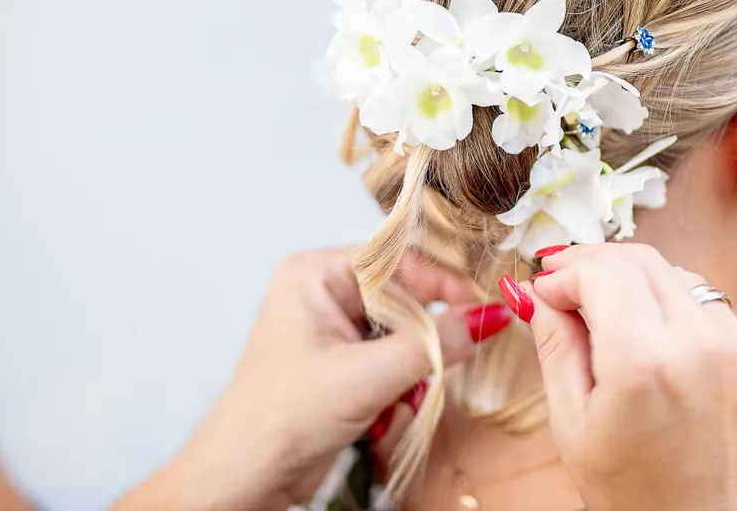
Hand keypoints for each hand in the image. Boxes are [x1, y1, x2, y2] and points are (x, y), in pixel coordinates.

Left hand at [114, 248, 512, 510]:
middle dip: (425, 332)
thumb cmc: (282, 419)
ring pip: (403, 328)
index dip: (443, 281)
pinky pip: (393, 355)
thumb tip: (489, 317)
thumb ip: (435, 344)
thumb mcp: (369, 377)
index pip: (397, 259)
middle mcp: (323, 290)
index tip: (483, 305)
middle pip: (404, 294)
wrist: (246, 478)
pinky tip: (390, 406)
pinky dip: (402, 381)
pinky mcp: (342, 360)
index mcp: (315, 273)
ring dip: (413, 363)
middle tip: (457, 352)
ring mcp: (332, 326)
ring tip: (401, 395)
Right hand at [501, 244, 736, 510]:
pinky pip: (717, 313)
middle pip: (643, 260)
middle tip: (572, 290)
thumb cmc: (637, 500)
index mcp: (645, 362)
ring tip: (619, 329)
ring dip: (643, 289)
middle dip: (599, 268)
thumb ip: (555, 344)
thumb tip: (540, 292)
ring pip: (682, 279)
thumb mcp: (572, 425)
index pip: (602, 268)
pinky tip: (668, 358)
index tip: (548, 284)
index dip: (566, 268)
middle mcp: (704, 345)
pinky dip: (685, 320)